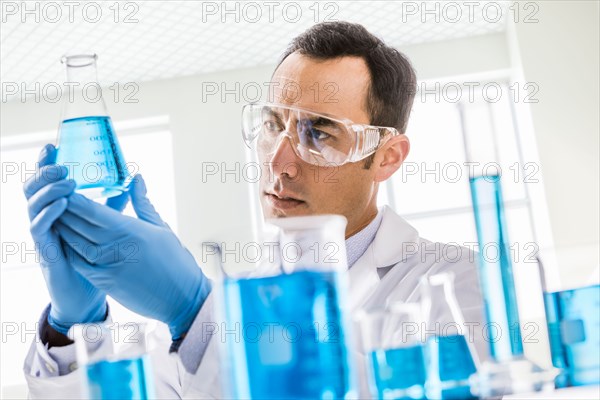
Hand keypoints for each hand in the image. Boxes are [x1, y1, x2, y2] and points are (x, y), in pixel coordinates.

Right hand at [23, 144, 107, 334]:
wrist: (88, 296)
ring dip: (47, 189)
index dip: (45, 163)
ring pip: (32, 205)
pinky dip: (48, 214)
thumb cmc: (95, 260)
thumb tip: (133, 180)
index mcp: (58, 211)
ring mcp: (44, 236)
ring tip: (66, 180)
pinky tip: (61, 204)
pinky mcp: (46, 253)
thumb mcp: (107, 225)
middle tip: (59, 161)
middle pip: (32, 188)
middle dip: (42, 171)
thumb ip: (114, 203)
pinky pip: (39, 229)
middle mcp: (46, 220)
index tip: (52, 145)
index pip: (47, 181)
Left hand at [55, 175, 210, 339]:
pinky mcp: (104, 282)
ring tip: (53, 214)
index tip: (64, 185)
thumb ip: (143, 203)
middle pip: (78, 224)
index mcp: (131, 230)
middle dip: (62, 209)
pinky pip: (78, 262)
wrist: (181, 298)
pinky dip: (67, 249)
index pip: (92, 210)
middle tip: (51, 195)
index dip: (74, 198)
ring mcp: (107, 266)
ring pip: (73, 243)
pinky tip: (63, 239)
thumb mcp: (161, 227)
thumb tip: (136, 179)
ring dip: (61, 228)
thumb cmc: (175, 261)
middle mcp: (115, 247)